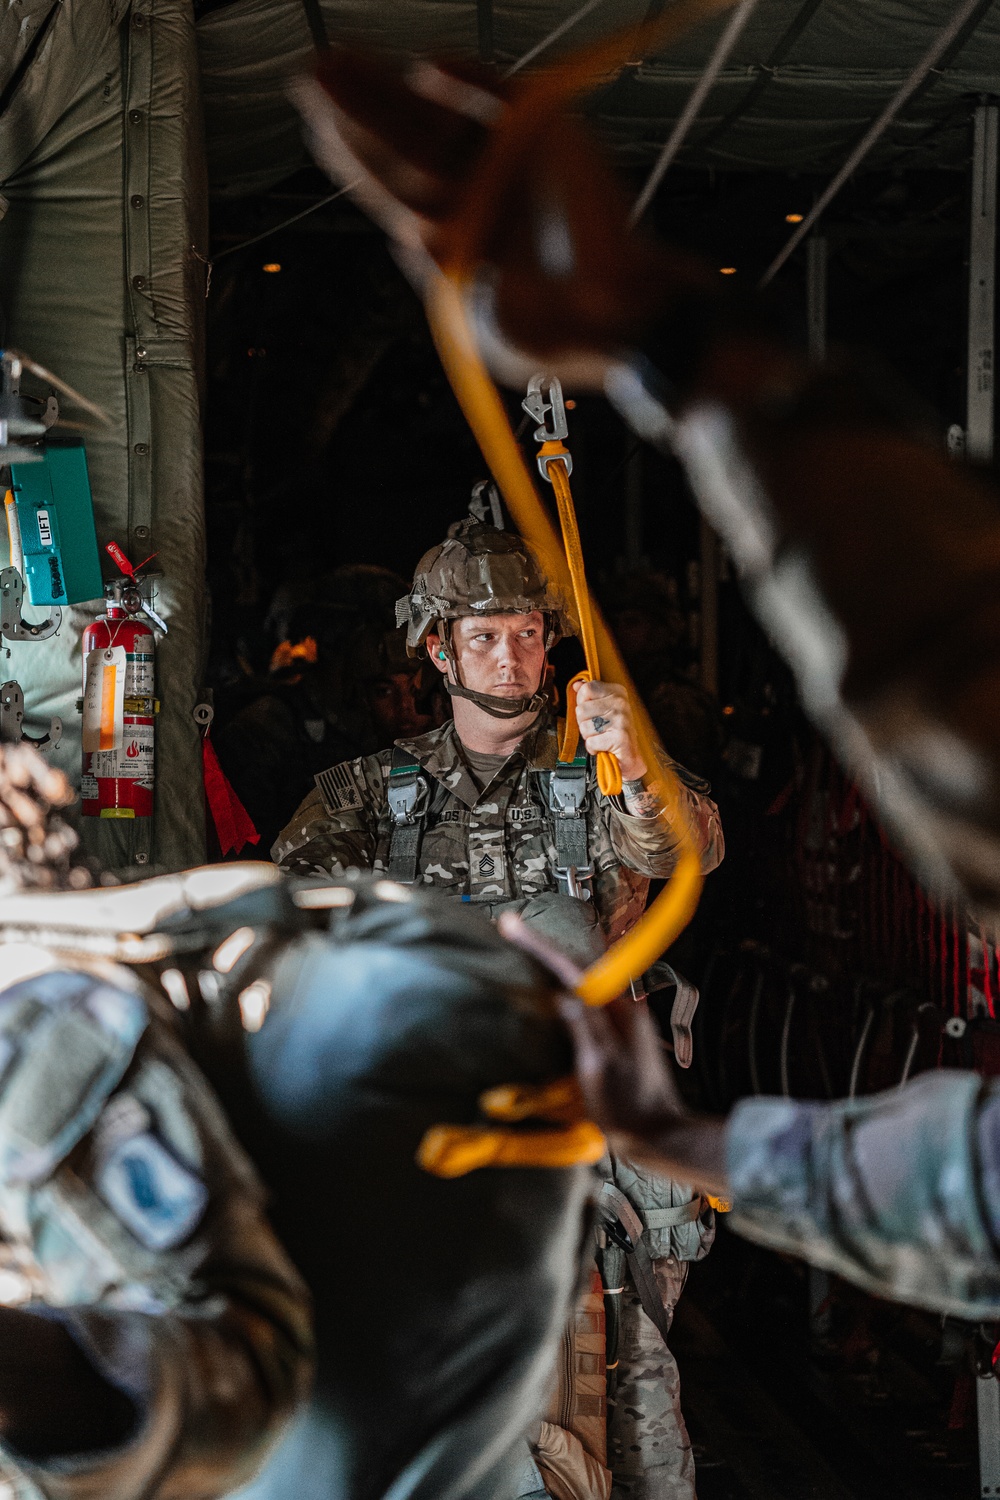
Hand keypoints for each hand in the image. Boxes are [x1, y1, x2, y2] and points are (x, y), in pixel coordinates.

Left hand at [293, 48, 711, 382]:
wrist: (629, 323)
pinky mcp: (549, 138)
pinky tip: (425, 69)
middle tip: (309, 75)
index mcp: (452, 236)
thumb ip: (449, 279)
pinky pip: (500, 101)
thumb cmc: (563, 339)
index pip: (390, 187)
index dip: (352, 156)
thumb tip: (407, 232)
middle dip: (355, 111)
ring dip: (391, 89)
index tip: (314, 125)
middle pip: (402, 144)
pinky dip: (468, 83)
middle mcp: (474, 191)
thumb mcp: (486, 325)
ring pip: (437, 117)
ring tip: (342, 61)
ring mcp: (508, 161)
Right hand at [499, 911, 730, 1191]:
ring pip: (584, 982)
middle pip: (579, 967)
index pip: (572, 968)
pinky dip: (566, 987)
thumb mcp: (598, 1066)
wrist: (659, 1135)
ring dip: (555, 964)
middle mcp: (624, 1008)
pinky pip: (588, 999)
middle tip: (513, 930)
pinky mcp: (620, 1034)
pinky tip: (552, 988)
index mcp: (619, 1010)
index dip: (539, 946)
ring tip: (526, 950)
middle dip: (545, 948)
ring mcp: (624, 1021)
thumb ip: (583, 1026)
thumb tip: (562, 993)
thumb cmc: (627, 1105)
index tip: (512, 926)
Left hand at [575, 679, 644, 781]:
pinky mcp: (620, 738)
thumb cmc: (615, 732)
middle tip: (598, 728)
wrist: (631, 757)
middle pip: (582, 709)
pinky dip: (593, 748)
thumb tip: (577, 684)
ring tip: (601, 737)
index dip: (582, 702)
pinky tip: (603, 746)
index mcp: (617, 692)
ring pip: (584, 726)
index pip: (587, 688)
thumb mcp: (603, 708)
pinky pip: (591, 742)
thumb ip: (590, 695)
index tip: (592, 712)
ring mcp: (621, 720)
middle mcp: (621, 703)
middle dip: (584, 722)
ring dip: (589, 736)